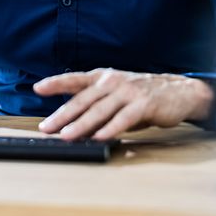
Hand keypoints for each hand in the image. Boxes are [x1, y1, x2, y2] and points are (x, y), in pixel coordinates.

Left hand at [34, 68, 214, 140]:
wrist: (178, 91)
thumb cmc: (141, 95)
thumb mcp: (115, 95)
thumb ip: (96, 106)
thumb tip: (72, 125)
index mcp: (103, 77)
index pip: (74, 79)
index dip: (55, 83)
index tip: (38, 88)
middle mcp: (112, 82)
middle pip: (82, 99)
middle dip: (62, 115)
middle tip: (47, 127)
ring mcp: (127, 92)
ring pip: (99, 110)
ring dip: (81, 125)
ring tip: (66, 136)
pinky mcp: (143, 104)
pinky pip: (123, 119)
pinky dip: (110, 129)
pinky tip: (99, 137)